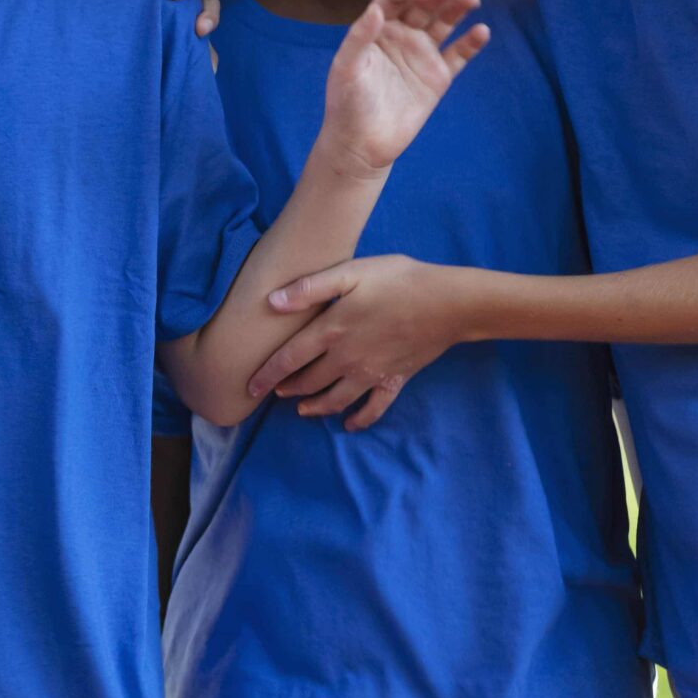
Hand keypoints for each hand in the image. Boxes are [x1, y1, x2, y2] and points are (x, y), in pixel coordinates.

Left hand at [251, 254, 464, 427]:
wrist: (448, 303)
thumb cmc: (398, 280)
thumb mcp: (350, 272)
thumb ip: (309, 288)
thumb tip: (272, 302)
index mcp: (331, 330)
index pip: (288, 358)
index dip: (266, 374)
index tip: (249, 387)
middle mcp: (346, 358)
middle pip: (309, 381)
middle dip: (287, 389)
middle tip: (273, 394)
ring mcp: (371, 373)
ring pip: (335, 399)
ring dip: (315, 407)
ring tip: (301, 411)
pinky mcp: (395, 380)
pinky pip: (373, 408)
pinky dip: (360, 419)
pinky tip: (351, 424)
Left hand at [318, 0, 486, 176]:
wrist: (362, 143)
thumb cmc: (346, 104)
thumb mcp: (346, 68)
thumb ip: (359, 38)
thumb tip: (376, 9)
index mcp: (376, 30)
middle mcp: (401, 37)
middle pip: (424, 6)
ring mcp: (421, 55)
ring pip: (444, 25)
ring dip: (458, 9)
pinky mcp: (438, 77)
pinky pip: (458, 55)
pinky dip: (470, 43)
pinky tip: (481, 31)